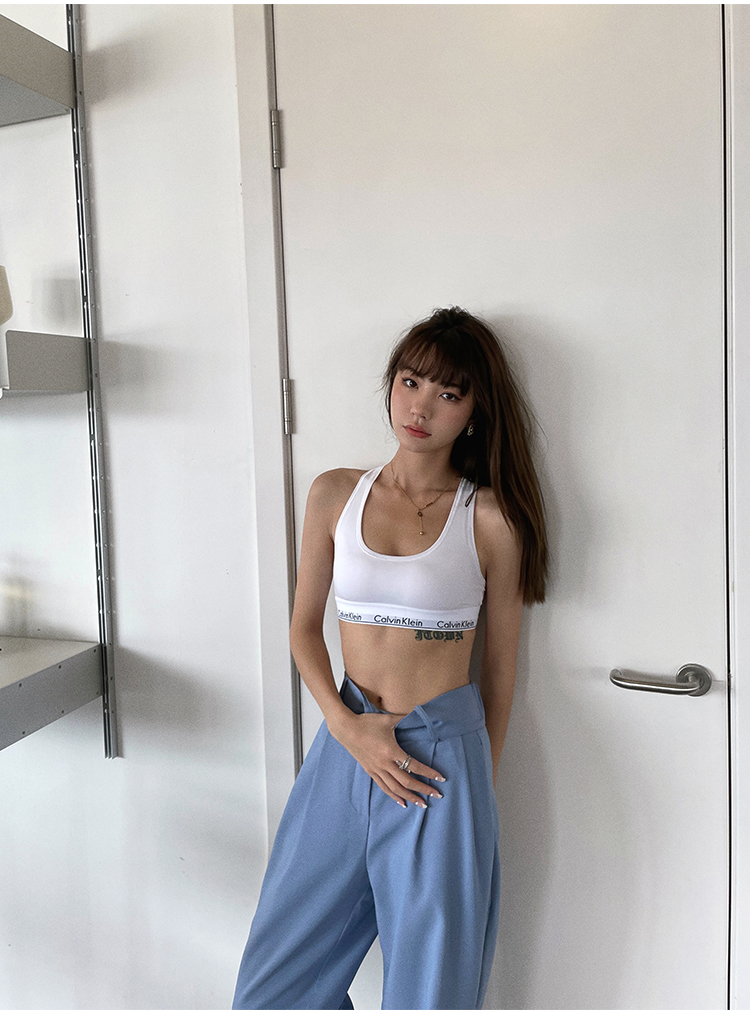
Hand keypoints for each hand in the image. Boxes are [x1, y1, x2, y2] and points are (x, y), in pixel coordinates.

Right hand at [330, 711, 444, 807]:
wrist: (346, 729)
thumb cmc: (367, 722)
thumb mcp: (388, 719)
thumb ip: (404, 718)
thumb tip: (418, 713)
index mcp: (391, 751)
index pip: (414, 766)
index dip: (429, 773)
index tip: (440, 779)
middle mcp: (385, 763)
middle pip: (407, 781)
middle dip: (423, 789)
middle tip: (437, 795)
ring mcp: (376, 769)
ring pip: (395, 788)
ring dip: (410, 797)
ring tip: (422, 804)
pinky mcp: (370, 771)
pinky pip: (384, 787)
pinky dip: (394, 796)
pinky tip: (402, 802)